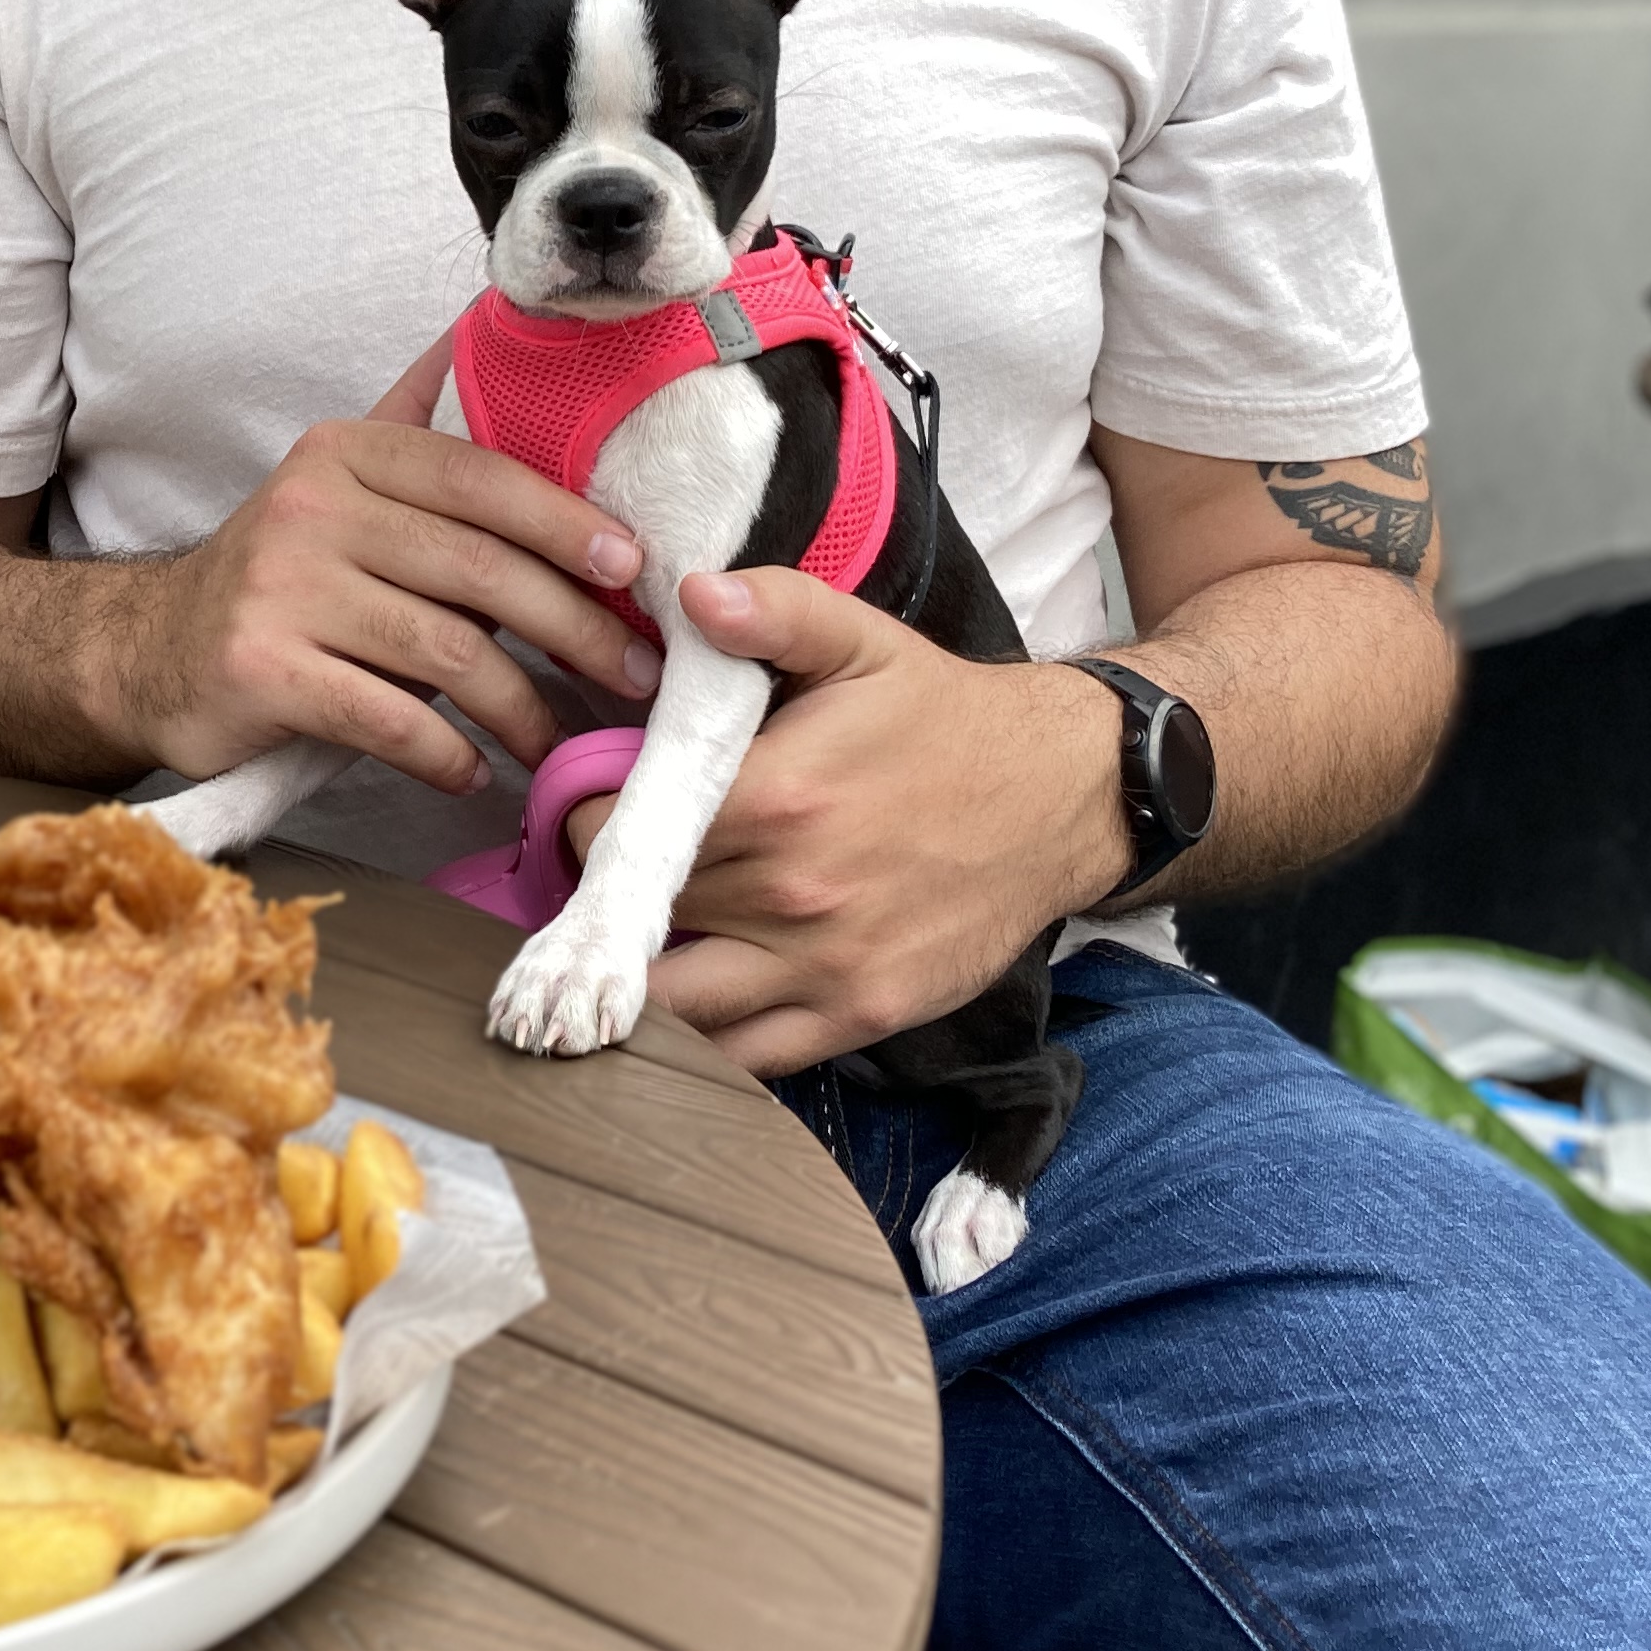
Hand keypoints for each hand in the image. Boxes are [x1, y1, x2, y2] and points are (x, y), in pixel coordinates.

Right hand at [93, 337, 659, 794]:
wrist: (149, 652)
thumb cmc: (284, 575)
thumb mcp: (342, 487)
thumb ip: (426, 438)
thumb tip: (510, 345)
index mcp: (345, 453)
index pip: (478, 476)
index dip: (565, 519)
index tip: (631, 566)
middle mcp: (310, 508)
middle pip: (478, 568)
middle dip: (573, 627)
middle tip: (633, 673)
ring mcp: (282, 591)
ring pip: (445, 651)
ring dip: (521, 707)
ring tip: (557, 740)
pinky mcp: (263, 672)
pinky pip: (388, 719)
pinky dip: (445, 754)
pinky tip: (473, 771)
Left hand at [566, 565, 1131, 1073]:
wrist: (1064, 797)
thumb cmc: (947, 718)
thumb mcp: (863, 641)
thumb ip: (773, 609)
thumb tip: (692, 594)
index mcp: (777, 795)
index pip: (620, 832)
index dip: (586, 825)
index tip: (594, 814)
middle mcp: (795, 891)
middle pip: (642, 918)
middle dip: (615, 898)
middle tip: (618, 876)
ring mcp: (828, 964)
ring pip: (679, 1005)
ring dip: (647, 979)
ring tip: (644, 943)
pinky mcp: (862, 1014)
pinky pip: (748, 1056)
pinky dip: (709, 1039)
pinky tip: (702, 994)